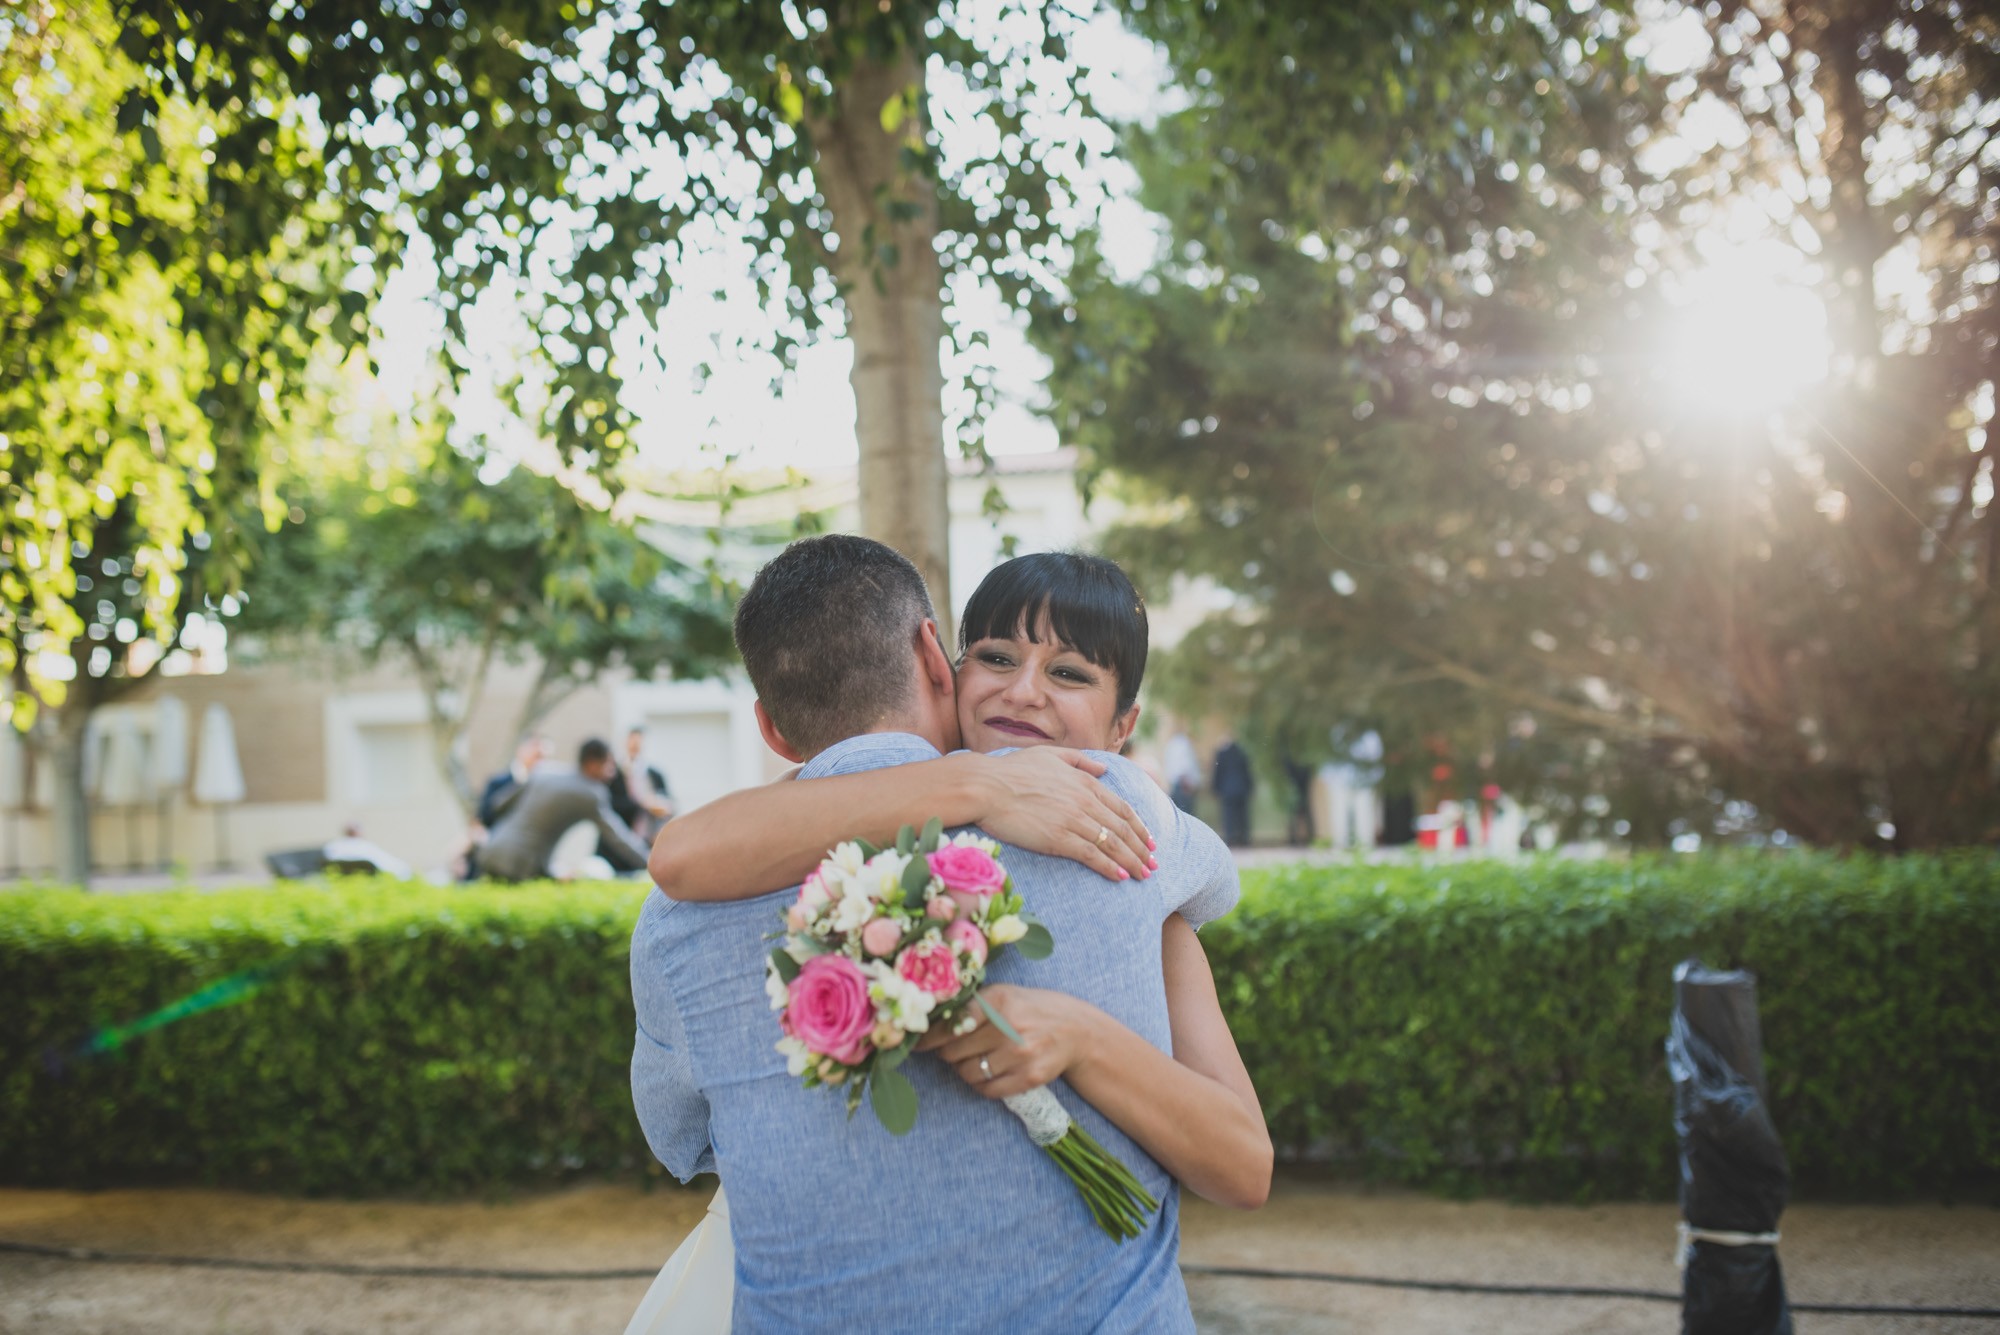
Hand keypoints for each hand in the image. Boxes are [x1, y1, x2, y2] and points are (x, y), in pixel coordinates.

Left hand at [916, 984, 1100, 1099]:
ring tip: (974, 1060)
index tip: (917, 1044)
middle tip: (953, 1050)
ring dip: (964, 1069)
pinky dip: (981, 1085)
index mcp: (998, 1000)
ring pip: (968, 1073)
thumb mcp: (1004, 995)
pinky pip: (987, 1090)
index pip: (950, 1024)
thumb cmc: (1031, 1009)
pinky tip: (988, 1073)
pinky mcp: (1029, 1078)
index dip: (928, 1037)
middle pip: (953, 1051)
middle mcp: (1009, 1026)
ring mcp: (1021, 1054)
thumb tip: (928, 1024)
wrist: (1076, 1030)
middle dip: (947, 1053)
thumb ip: (971, 1006)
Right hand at [964, 749, 1156, 882]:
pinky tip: (1120, 876)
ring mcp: (1073, 820)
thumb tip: (1103, 768)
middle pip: (1123, 828)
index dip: (1140, 826)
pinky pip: (1092, 855)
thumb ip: (1080, 761)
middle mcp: (1084, 800)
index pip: (1122, 807)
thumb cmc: (1011, 770)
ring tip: (1143, 875)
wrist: (985, 786)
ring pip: (1112, 844)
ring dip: (1132, 861)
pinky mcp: (1058, 839)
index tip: (1150, 841)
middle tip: (1153, 865)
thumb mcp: (1050, 755)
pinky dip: (1109, 867)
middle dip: (1142, 849)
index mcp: (1084, 781)